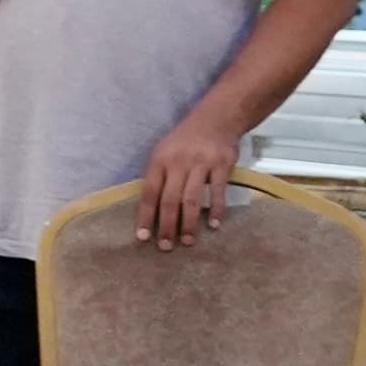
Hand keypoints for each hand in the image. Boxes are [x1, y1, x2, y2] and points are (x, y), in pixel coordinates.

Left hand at [139, 108, 243, 246]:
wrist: (216, 118)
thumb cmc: (186, 140)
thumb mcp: (165, 152)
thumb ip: (160, 177)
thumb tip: (151, 211)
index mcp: (160, 160)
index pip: (149, 193)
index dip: (146, 216)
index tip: (143, 237)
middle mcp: (178, 162)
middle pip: (170, 200)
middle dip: (167, 226)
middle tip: (166, 247)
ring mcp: (201, 163)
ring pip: (192, 199)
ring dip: (189, 223)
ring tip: (187, 241)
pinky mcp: (222, 165)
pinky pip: (218, 191)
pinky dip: (216, 210)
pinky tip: (214, 225)